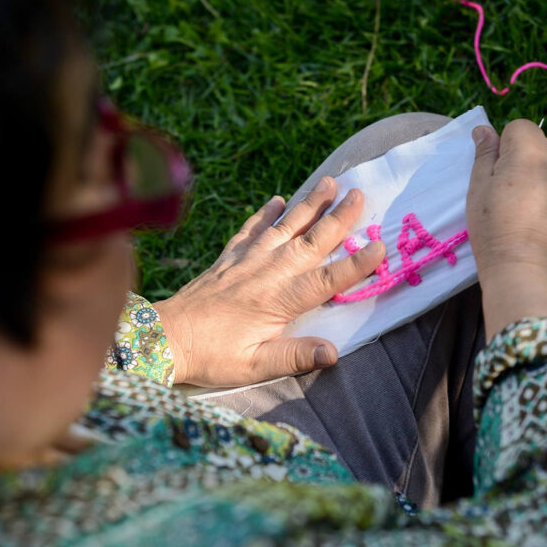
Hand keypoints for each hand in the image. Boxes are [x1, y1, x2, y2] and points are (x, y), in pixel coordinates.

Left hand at [153, 177, 384, 386]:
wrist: (164, 337)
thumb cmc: (211, 356)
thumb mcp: (255, 365)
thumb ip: (295, 357)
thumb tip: (334, 353)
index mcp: (279, 300)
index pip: (327, 280)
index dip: (356, 264)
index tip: (382, 246)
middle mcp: (267, 272)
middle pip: (311, 241)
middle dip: (339, 218)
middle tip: (362, 193)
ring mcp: (246, 260)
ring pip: (285, 226)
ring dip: (308, 204)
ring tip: (329, 181)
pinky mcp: (228, 258)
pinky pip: (251, 229)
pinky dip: (265, 213)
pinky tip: (276, 200)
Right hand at [466, 120, 546, 338]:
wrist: (529, 276)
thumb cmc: (495, 232)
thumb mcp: (478, 192)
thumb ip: (484, 156)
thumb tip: (484, 130)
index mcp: (532, 153)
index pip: (519, 127)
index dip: (504, 146)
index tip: (496, 173)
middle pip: (543, 146)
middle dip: (527, 161)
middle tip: (511, 194)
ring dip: (546, 180)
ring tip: (529, 213)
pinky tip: (545, 226)